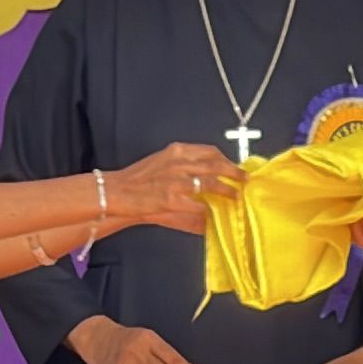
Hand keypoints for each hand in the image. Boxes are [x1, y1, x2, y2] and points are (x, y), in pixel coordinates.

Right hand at [113, 142, 239, 233]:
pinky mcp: (173, 199)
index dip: (225, 159)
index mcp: (176, 151)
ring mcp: (176, 181)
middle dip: (233, 171)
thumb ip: (183, 166)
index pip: (209, 151)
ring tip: (236, 194)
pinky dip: (210, 209)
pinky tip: (217, 212)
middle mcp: (179, 162)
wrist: (117, 192)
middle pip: (215, 164)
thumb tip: (205, 176)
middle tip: (244, 179)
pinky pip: (198, 205)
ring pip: (211, 182)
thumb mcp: (161, 163)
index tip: (233, 165)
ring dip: (227, 189)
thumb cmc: (137, 179)